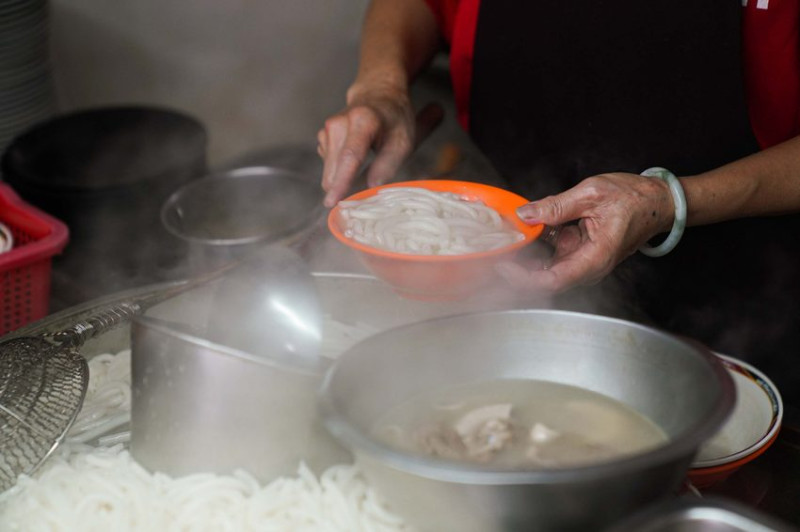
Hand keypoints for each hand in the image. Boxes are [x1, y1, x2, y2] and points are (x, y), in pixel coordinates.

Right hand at [317, 83, 442, 206]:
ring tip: (365, 164)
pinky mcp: (322, 136)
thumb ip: (387, 165)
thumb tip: (371, 188)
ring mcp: (327, 129)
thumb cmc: (393, 119)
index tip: (332, 201)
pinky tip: (354, 158)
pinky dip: (340, 169)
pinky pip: (329, 165)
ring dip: (344, 178)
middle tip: (363, 192)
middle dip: (345, 186)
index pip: (350, 156)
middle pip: (335, 168)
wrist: (377, 93)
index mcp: (363, 121)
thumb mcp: (402, 141)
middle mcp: (339, 123)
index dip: (341, 182)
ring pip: (330, 170)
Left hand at [495, 172, 674, 292]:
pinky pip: (552, 255)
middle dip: (518, 271)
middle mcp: (589, 266)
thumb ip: (556, 206)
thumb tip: (525, 214)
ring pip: (546, 269)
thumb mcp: (592, 194)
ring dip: (524, 259)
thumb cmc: (635, 198)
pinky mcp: (579, 252)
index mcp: (595, 258)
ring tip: (503, 243)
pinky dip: (536, 246)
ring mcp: (583, 260)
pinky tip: (522, 233)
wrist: (658, 202)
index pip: (553, 281)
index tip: (504, 267)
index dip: (524, 279)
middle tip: (494, 254)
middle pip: (545, 280)